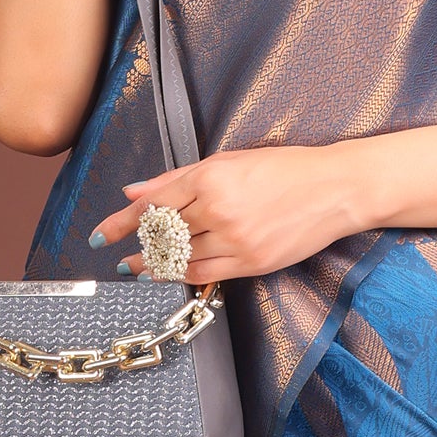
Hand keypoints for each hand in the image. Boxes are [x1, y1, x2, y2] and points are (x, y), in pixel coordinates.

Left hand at [94, 147, 364, 283]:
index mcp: (211, 177)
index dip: (122, 221)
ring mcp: (235, 239)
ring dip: (153, 265)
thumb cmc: (285, 169)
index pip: (153, 203)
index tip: (102, 233)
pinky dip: (180, 275)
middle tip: (116, 254)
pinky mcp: (251, 263)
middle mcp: (218, 209)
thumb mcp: (229, 161)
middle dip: (135, 245)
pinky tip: (166, 274)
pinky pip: (203, 274)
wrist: (334, 190)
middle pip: (161, 233)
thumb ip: (178, 178)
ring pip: (179, 257)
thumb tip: (135, 191)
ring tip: (135, 267)